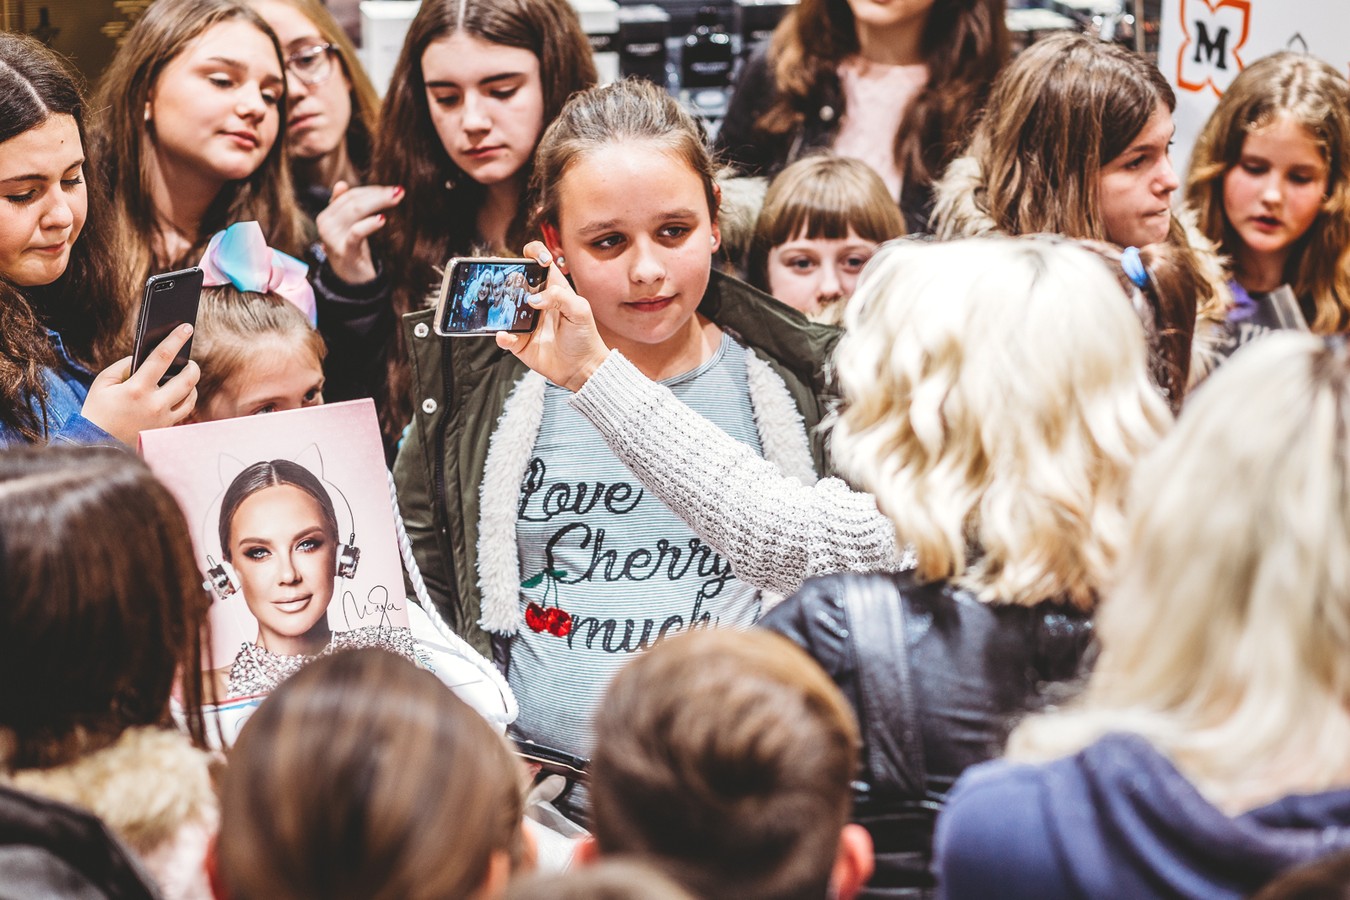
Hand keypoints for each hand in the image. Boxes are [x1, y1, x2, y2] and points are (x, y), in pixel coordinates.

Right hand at [81, 323, 199, 442]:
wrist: (97, 444)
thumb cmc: (97, 411)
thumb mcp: (102, 384)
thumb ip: (123, 366)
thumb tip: (144, 358)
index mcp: (136, 389)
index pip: (162, 357)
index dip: (175, 340)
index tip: (187, 327)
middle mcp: (154, 404)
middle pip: (187, 379)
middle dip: (192, 365)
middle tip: (189, 360)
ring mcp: (162, 419)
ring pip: (191, 396)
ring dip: (191, 383)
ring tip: (185, 375)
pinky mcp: (165, 429)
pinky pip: (185, 411)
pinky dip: (187, 399)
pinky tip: (182, 392)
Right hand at [316, 181, 402, 284]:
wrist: (351, 281)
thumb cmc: (352, 250)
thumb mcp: (348, 226)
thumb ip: (346, 206)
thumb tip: (342, 183)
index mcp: (326, 215)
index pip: (349, 196)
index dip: (371, 190)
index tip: (391, 189)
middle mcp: (325, 224)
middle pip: (353, 201)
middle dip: (377, 194)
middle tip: (398, 191)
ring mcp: (333, 238)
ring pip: (355, 212)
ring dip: (377, 203)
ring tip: (395, 199)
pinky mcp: (344, 251)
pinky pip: (356, 233)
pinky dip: (369, 224)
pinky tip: (383, 219)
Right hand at [496, 241, 609, 391]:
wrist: (582, 368)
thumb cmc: (584, 336)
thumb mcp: (580, 311)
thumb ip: (561, 297)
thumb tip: (533, 299)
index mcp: (551, 288)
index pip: (539, 262)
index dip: (535, 253)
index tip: (537, 259)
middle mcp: (534, 302)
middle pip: (514, 280)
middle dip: (506, 277)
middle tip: (509, 282)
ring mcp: (524, 321)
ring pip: (503, 307)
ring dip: (499, 305)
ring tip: (502, 307)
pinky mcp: (518, 342)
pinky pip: (504, 336)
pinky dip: (502, 335)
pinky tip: (506, 335)